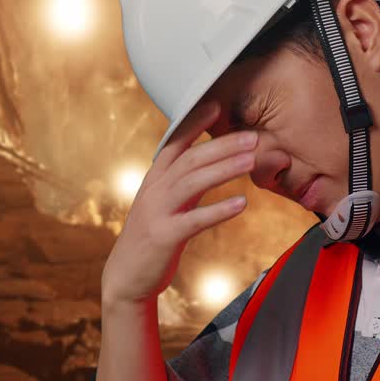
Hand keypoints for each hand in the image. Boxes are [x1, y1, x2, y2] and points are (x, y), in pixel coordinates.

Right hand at [101, 100, 255, 308]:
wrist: (127, 276)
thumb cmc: (152, 236)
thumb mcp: (165, 202)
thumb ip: (185, 181)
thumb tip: (213, 160)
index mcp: (155, 179)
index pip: (175, 142)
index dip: (194, 123)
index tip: (216, 104)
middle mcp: (155, 190)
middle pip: (190, 160)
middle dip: (222, 145)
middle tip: (252, 137)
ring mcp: (158, 212)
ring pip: (193, 183)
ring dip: (224, 169)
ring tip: (251, 161)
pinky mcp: (165, 236)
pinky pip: (195, 220)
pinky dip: (219, 210)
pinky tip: (242, 203)